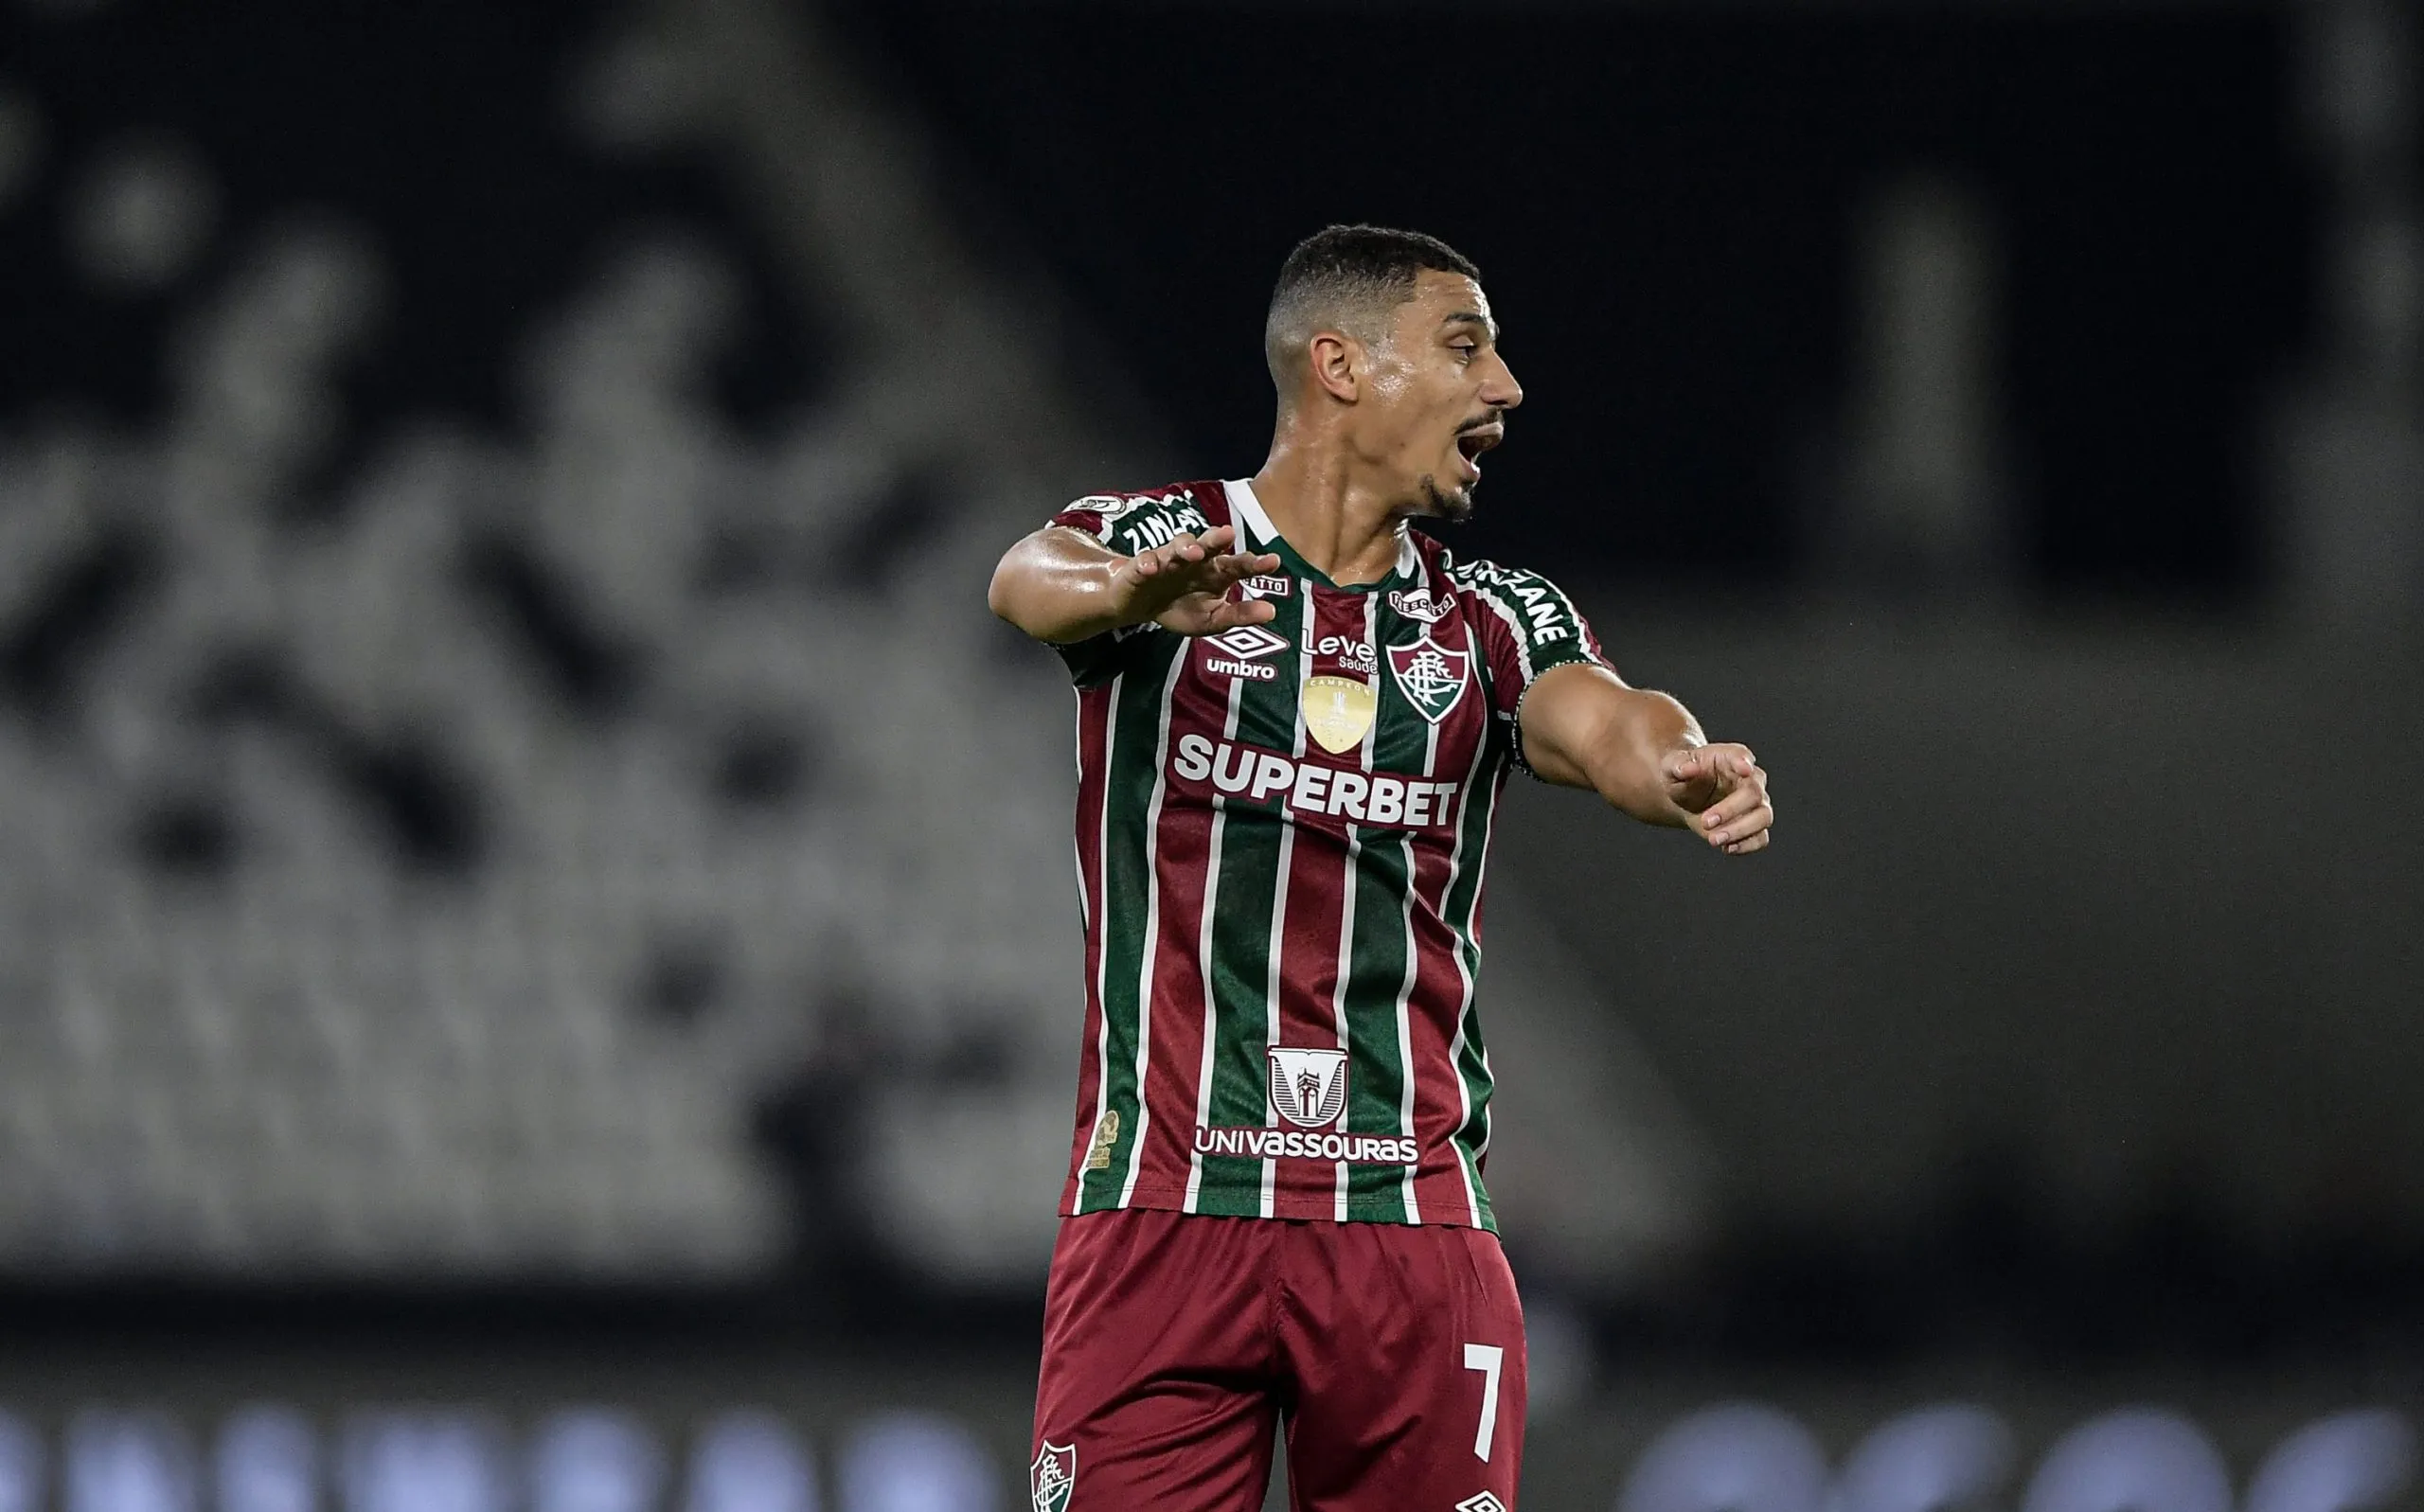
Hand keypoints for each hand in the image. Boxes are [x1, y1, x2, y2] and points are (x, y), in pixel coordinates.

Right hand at [1114, 525, 1283, 635]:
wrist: (1139, 606)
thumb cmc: (1181, 608)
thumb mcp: (1212, 620)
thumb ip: (1239, 615)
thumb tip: (1271, 611)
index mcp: (1216, 572)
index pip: (1239, 564)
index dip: (1255, 563)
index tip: (1273, 562)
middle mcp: (1195, 560)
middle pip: (1209, 544)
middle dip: (1218, 538)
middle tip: (1228, 534)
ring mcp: (1168, 560)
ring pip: (1178, 546)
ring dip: (1186, 546)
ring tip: (1195, 553)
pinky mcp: (1142, 566)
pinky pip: (1145, 561)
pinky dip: (1148, 563)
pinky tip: (1152, 569)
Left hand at [1661, 743, 1772, 854]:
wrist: (1687, 796)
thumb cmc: (1682, 776)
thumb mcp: (1672, 767)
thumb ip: (1678, 765)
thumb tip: (1688, 767)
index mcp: (1730, 757)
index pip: (1742, 755)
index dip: (1744, 762)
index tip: (1744, 769)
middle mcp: (1750, 779)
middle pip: (1754, 793)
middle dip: (1731, 809)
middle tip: (1705, 821)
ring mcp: (1755, 803)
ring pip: (1763, 816)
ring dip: (1740, 830)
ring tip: (1713, 839)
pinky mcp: (1753, 826)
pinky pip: (1761, 837)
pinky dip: (1747, 845)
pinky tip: (1727, 848)